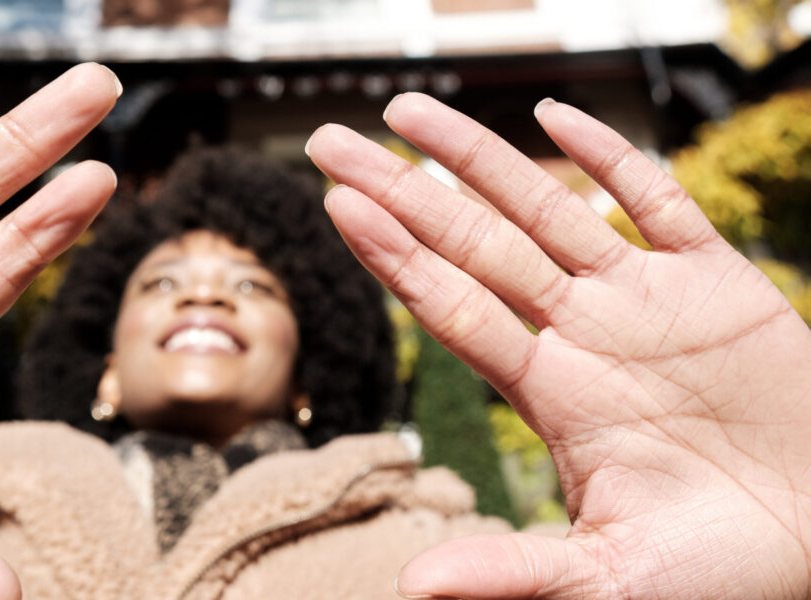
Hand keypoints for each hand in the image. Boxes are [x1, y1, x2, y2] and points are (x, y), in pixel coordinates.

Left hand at [307, 95, 810, 598]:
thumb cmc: (721, 569)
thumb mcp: (611, 576)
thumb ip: (516, 571)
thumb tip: (413, 588)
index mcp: (552, 394)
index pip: (452, 310)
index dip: (395, 259)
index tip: (337, 208)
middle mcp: (583, 335)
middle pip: (473, 245)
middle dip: (401, 192)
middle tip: (325, 143)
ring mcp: (645, 304)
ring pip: (547, 209)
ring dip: (478, 159)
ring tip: (406, 113)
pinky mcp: (719, 285)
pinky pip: (660, 205)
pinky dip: (614, 161)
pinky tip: (558, 116)